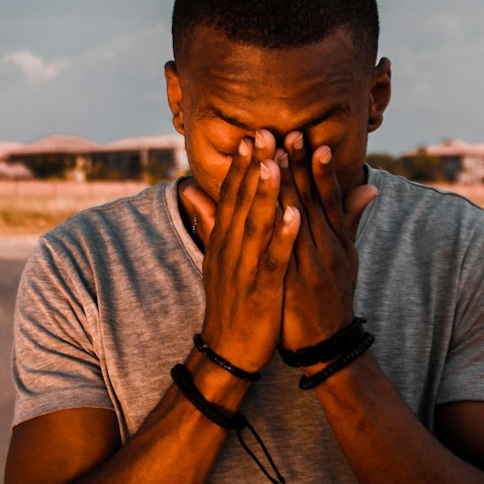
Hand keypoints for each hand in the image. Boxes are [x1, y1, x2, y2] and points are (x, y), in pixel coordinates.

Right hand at [180, 131, 299, 372]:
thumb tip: (189, 188)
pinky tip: (295, 215)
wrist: (227, 350)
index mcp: (224, 239)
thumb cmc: (229, 300)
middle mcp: (230, 248)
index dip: (242, 165)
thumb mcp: (215, 256)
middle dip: (254, 167)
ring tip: (276, 163)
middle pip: (242, 201)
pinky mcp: (261, 289)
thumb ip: (208, 220)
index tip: (251, 135)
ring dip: (265, 193)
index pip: (231, 195)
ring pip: (256, 225)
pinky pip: (273, 258)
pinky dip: (283, 236)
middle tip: (264, 132)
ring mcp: (244, 268)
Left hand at [277, 133, 377, 353]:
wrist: (329, 345)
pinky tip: (277, 207)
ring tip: (277, 157)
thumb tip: (369, 186)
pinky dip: (285, 228)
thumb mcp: (348, 256)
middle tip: (289, 132)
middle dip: (300, 166)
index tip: (308, 138)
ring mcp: (314, 265)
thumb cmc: (332, 298)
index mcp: (337, 239)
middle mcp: (328, 247)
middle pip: (313, 200)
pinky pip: (290, 250)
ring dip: (289, 187)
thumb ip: (350, 219)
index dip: (318, 167)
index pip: (327, 196)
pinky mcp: (299, 283)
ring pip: (300, 219)